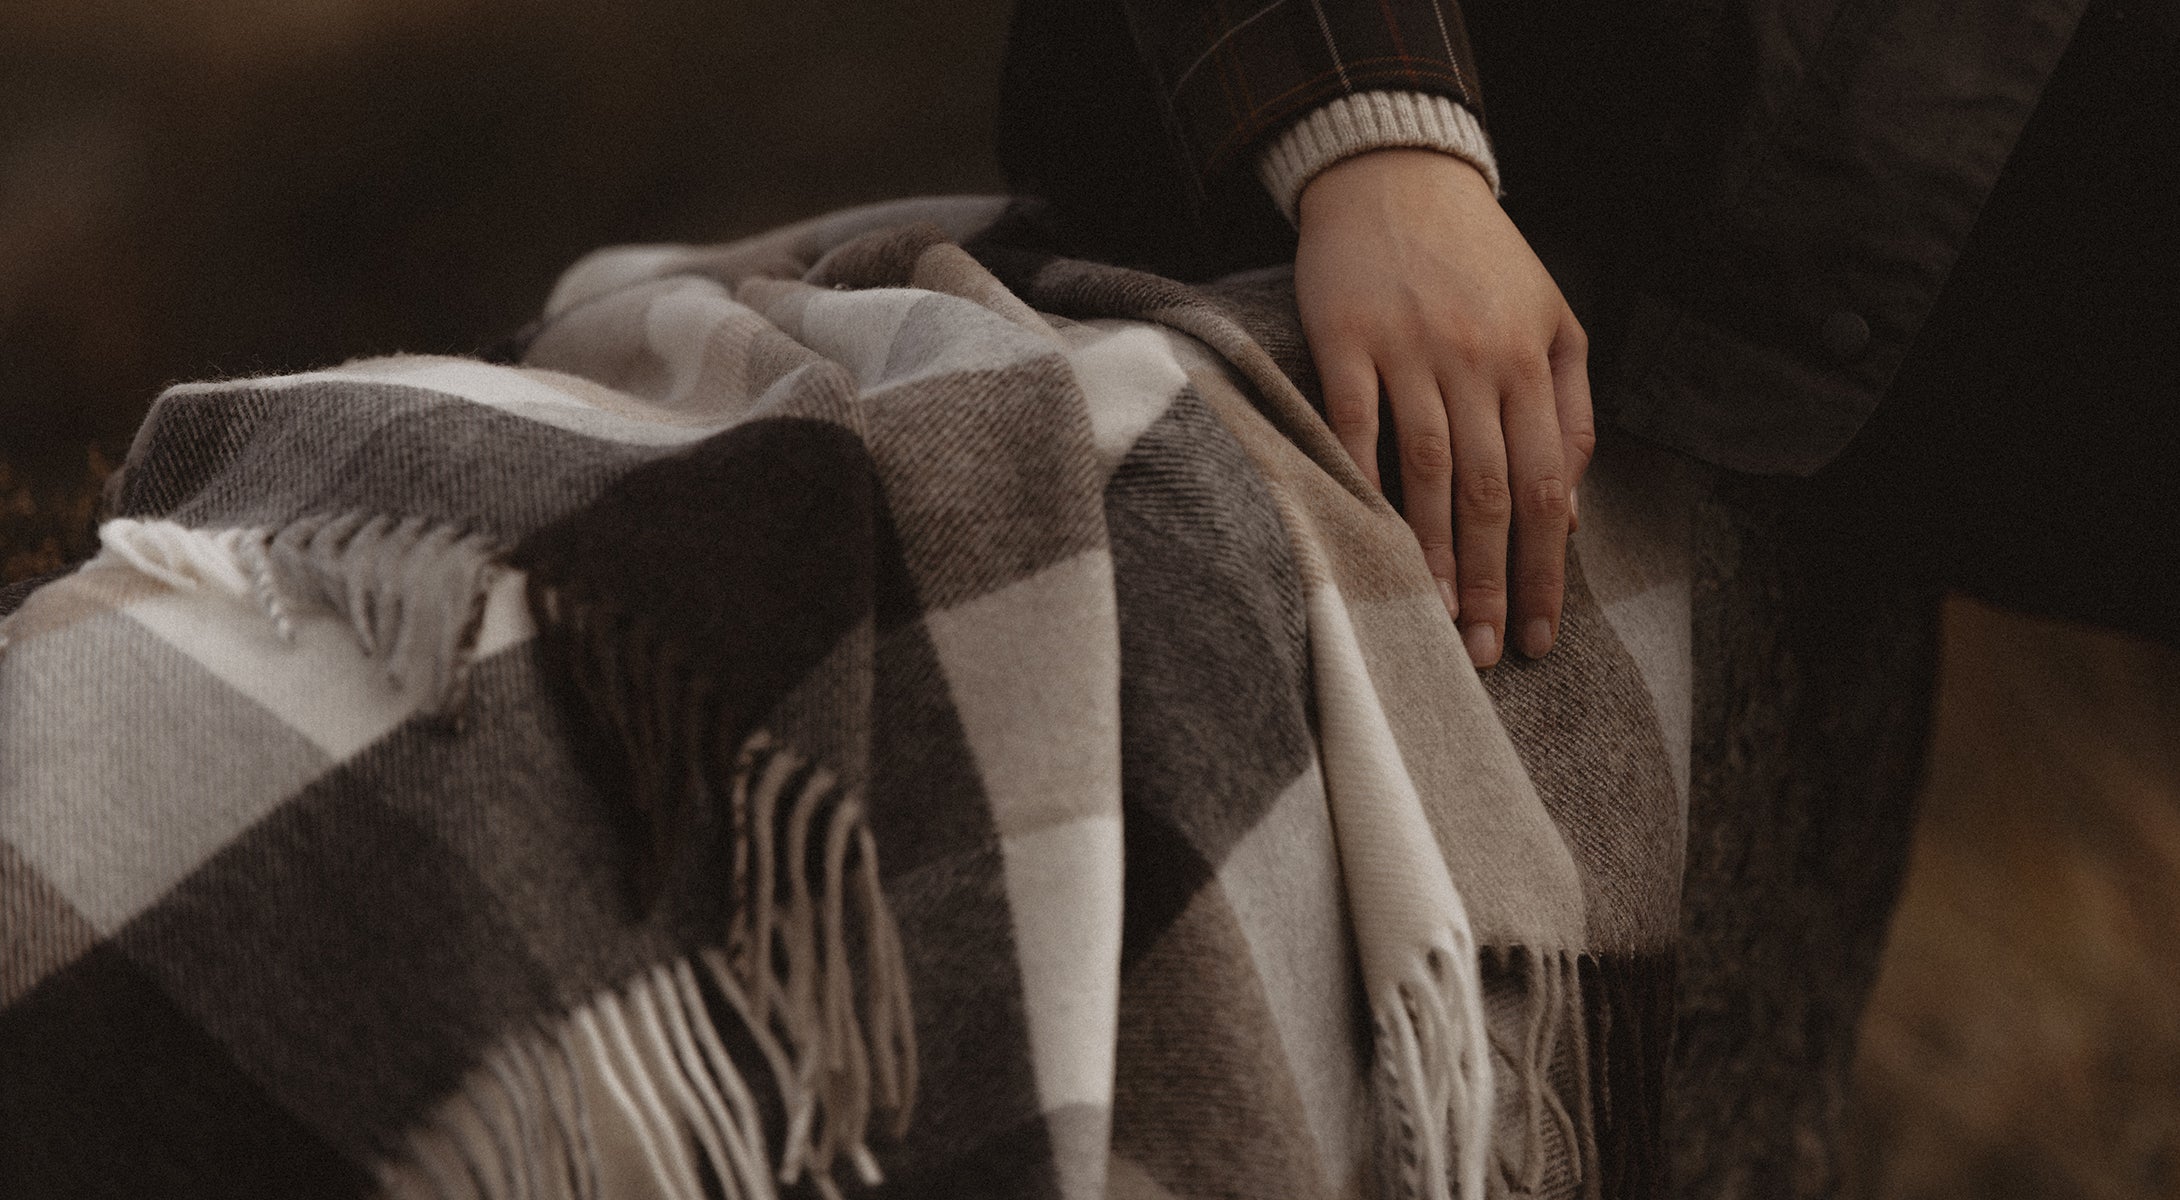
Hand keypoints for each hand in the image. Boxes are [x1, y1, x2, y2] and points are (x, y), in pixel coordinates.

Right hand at [1295, 148, 1591, 666]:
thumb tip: (1569, 508)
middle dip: (1493, 580)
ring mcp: (1410, 349)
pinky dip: (1361, 483)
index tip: (1537, 633)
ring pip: (1429, 470)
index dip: (1544, 567)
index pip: (1546, 485)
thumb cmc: (1480, 259)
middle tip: (1484, 651)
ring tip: (1434, 619)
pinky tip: (1368, 538)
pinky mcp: (1346, 337)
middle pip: (1492, 491)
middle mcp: (1479, 360)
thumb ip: (1570, 410)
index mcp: (1534, 361)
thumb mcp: (1553, 320)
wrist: (1399, 175)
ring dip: (1433, 552)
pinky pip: (1355, 423)